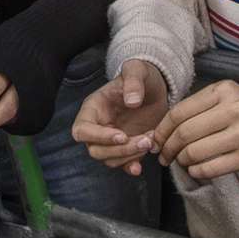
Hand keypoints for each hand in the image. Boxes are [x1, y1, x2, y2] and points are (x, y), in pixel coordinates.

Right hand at [71, 59, 171, 174]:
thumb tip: (132, 101)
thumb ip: (133, 81)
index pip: (82, 130)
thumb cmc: (142, 76)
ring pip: (109, 159)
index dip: (98, 137)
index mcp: (93, 109)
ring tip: (151, 141)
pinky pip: (122, 164)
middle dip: (120, 149)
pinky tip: (140, 167)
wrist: (156, 88)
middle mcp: (98, 127)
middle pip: (95, 150)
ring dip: (129, 156)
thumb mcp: (138, 70)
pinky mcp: (125, 148)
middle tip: (145, 140)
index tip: (122, 135)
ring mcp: (110, 140)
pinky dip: (130, 167)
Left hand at [153, 80, 238, 180]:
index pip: (179, 112)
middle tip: (164, 156)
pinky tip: (197, 170)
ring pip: (195, 152)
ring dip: (182, 162)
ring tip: (182, 163)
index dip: (162, 130)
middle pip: (184, 134)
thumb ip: (202, 108)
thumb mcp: (231, 97)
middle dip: (168, 149)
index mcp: (223, 90)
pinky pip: (211, 168)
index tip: (156, 140)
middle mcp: (232, 109)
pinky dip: (197, 172)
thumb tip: (165, 129)